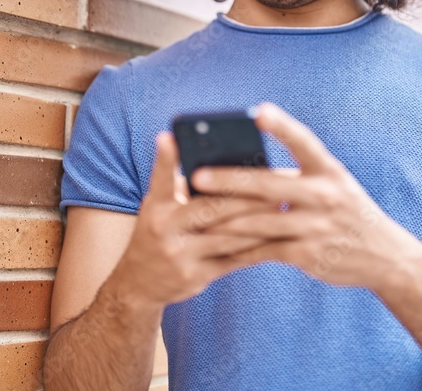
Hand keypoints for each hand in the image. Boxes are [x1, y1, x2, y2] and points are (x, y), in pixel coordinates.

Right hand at [111, 131, 280, 306]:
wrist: (139, 284)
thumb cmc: (158, 233)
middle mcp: (164, 229)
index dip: (166, 157)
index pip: (161, 178)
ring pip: (227, 235)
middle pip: (210, 207)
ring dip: (257, 222)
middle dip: (245, 196)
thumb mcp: (158, 208)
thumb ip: (181, 188)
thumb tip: (219, 162)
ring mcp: (180, 255)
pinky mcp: (196, 276)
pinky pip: (232, 259)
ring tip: (282, 207)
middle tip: (274, 183)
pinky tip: (274, 237)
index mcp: (156, 207)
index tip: (170, 136)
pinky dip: (255, 247)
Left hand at [191, 102, 418, 288]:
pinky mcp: (308, 254)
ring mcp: (316, 226)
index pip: (304, 142)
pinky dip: (239, 249)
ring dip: (224, 219)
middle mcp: (325, 195)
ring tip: (196, 214)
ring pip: (260, 221)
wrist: (384, 256)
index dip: (282, 126)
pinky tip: (218, 247)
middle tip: (197, 175)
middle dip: (229, 180)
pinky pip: (265, 250)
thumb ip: (298, 177)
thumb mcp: (334, 185)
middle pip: (269, 185)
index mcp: (329, 171)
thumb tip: (243, 171)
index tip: (259, 110)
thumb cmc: (346, 212)